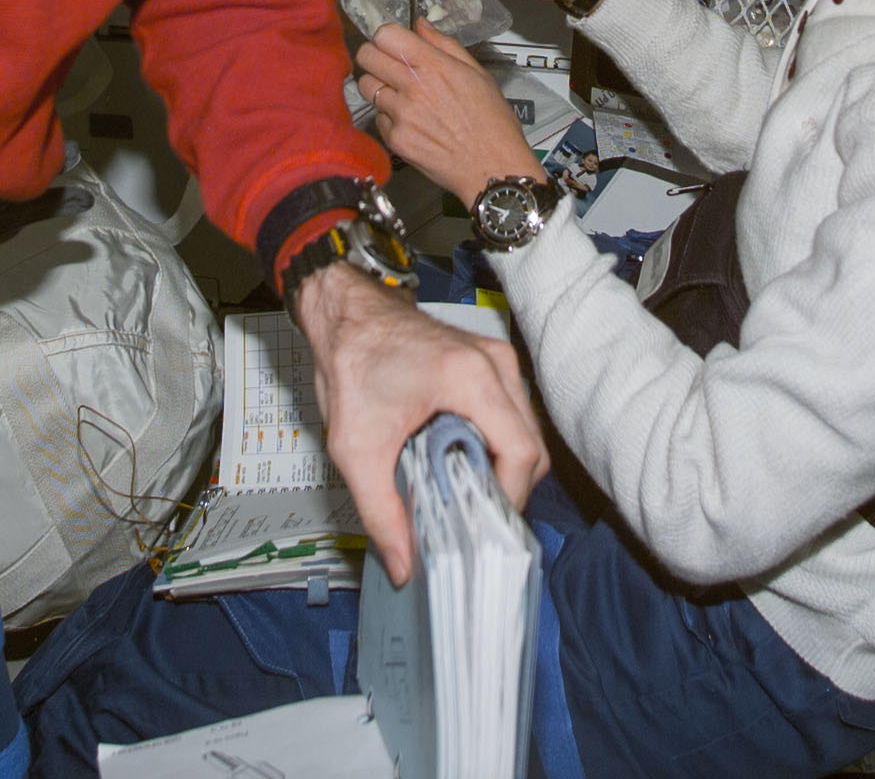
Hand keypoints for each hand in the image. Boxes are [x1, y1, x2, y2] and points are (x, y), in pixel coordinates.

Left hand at [290, 264, 543, 585]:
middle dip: (506, 491)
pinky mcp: (488, 361)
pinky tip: (463, 466)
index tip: (481, 530)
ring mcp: (496, 359)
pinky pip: (511, 415)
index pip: (521, 453)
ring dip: (502, 469)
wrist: (343, 311)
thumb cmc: (350, 362)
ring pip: (525, 432)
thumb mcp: (356, 447)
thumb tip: (405, 564)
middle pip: (531, 447)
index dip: (508, 500)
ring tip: (464, 498)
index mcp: (471, 378)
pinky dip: (496, 445)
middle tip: (471, 523)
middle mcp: (495, 364)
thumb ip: (381, 511)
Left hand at [356, 22, 541, 208]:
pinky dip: (388, 117)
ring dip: (378, 87)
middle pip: (366, 56)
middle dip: (375, 56)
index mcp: (434, 66)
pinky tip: (409, 121)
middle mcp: (412, 87)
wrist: (492, 168)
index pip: (385, 35)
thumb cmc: (492, 122)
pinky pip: (377, 118)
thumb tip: (420, 25)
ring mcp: (400, 115)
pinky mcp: (395, 140)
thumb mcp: (477, 73)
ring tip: (399, 95)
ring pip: (366, 87)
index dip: (387, 36)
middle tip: (387, 65)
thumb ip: (444, 45)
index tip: (394, 44)